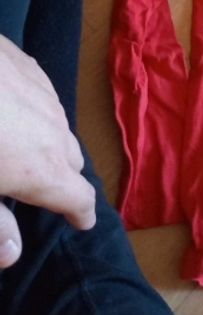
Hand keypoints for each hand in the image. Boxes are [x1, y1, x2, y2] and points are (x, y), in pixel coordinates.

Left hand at [0, 34, 96, 267]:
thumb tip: (13, 252)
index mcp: (43, 170)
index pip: (80, 199)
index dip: (81, 213)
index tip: (81, 221)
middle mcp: (53, 130)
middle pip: (72, 161)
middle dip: (63, 178)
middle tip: (43, 188)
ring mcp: (42, 92)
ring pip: (58, 125)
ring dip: (47, 142)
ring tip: (24, 148)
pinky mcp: (23, 63)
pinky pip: (41, 93)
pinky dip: (33, 109)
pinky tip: (10, 107)